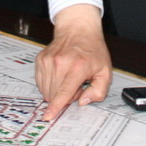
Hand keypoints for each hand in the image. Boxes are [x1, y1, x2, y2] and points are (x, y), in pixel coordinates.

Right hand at [36, 5, 110, 120]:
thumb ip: (99, 90)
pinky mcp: (41, 60)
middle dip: (66, 97)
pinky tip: (60, 75)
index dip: (56, 106)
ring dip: (57, 91)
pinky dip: (50, 84)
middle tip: (77, 84)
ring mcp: (48, 61)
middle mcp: (60, 63)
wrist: (78, 29)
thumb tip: (83, 101)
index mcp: (77, 67)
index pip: (64, 92)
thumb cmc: (92, 50)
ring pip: (46, 90)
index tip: (48, 116)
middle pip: (55, 95)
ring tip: (68, 78)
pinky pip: (41, 83)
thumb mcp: (105, 71)